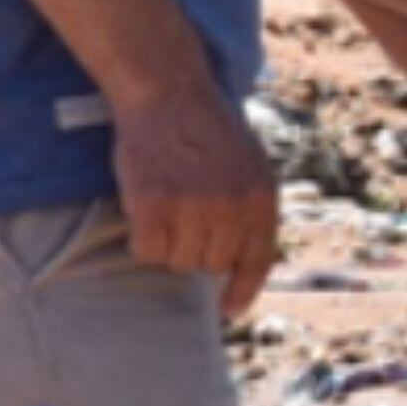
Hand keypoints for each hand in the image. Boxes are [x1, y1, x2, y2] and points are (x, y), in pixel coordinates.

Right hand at [115, 86, 279, 320]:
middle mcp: (232, 206)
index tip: (230, 311)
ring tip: (168, 208)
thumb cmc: (209, 132)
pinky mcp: (152, 204)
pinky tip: (145, 211)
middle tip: (184, 220)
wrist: (169, 94)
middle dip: (196, 251)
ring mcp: (192, 206)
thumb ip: (252, 211)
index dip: (243, 290)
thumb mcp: (252, 168)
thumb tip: (243, 263)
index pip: (257, 261)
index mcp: (263, 198)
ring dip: (169, 245)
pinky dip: (143, 239)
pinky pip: (147, 251)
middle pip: (210, 265)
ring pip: (178, 261)